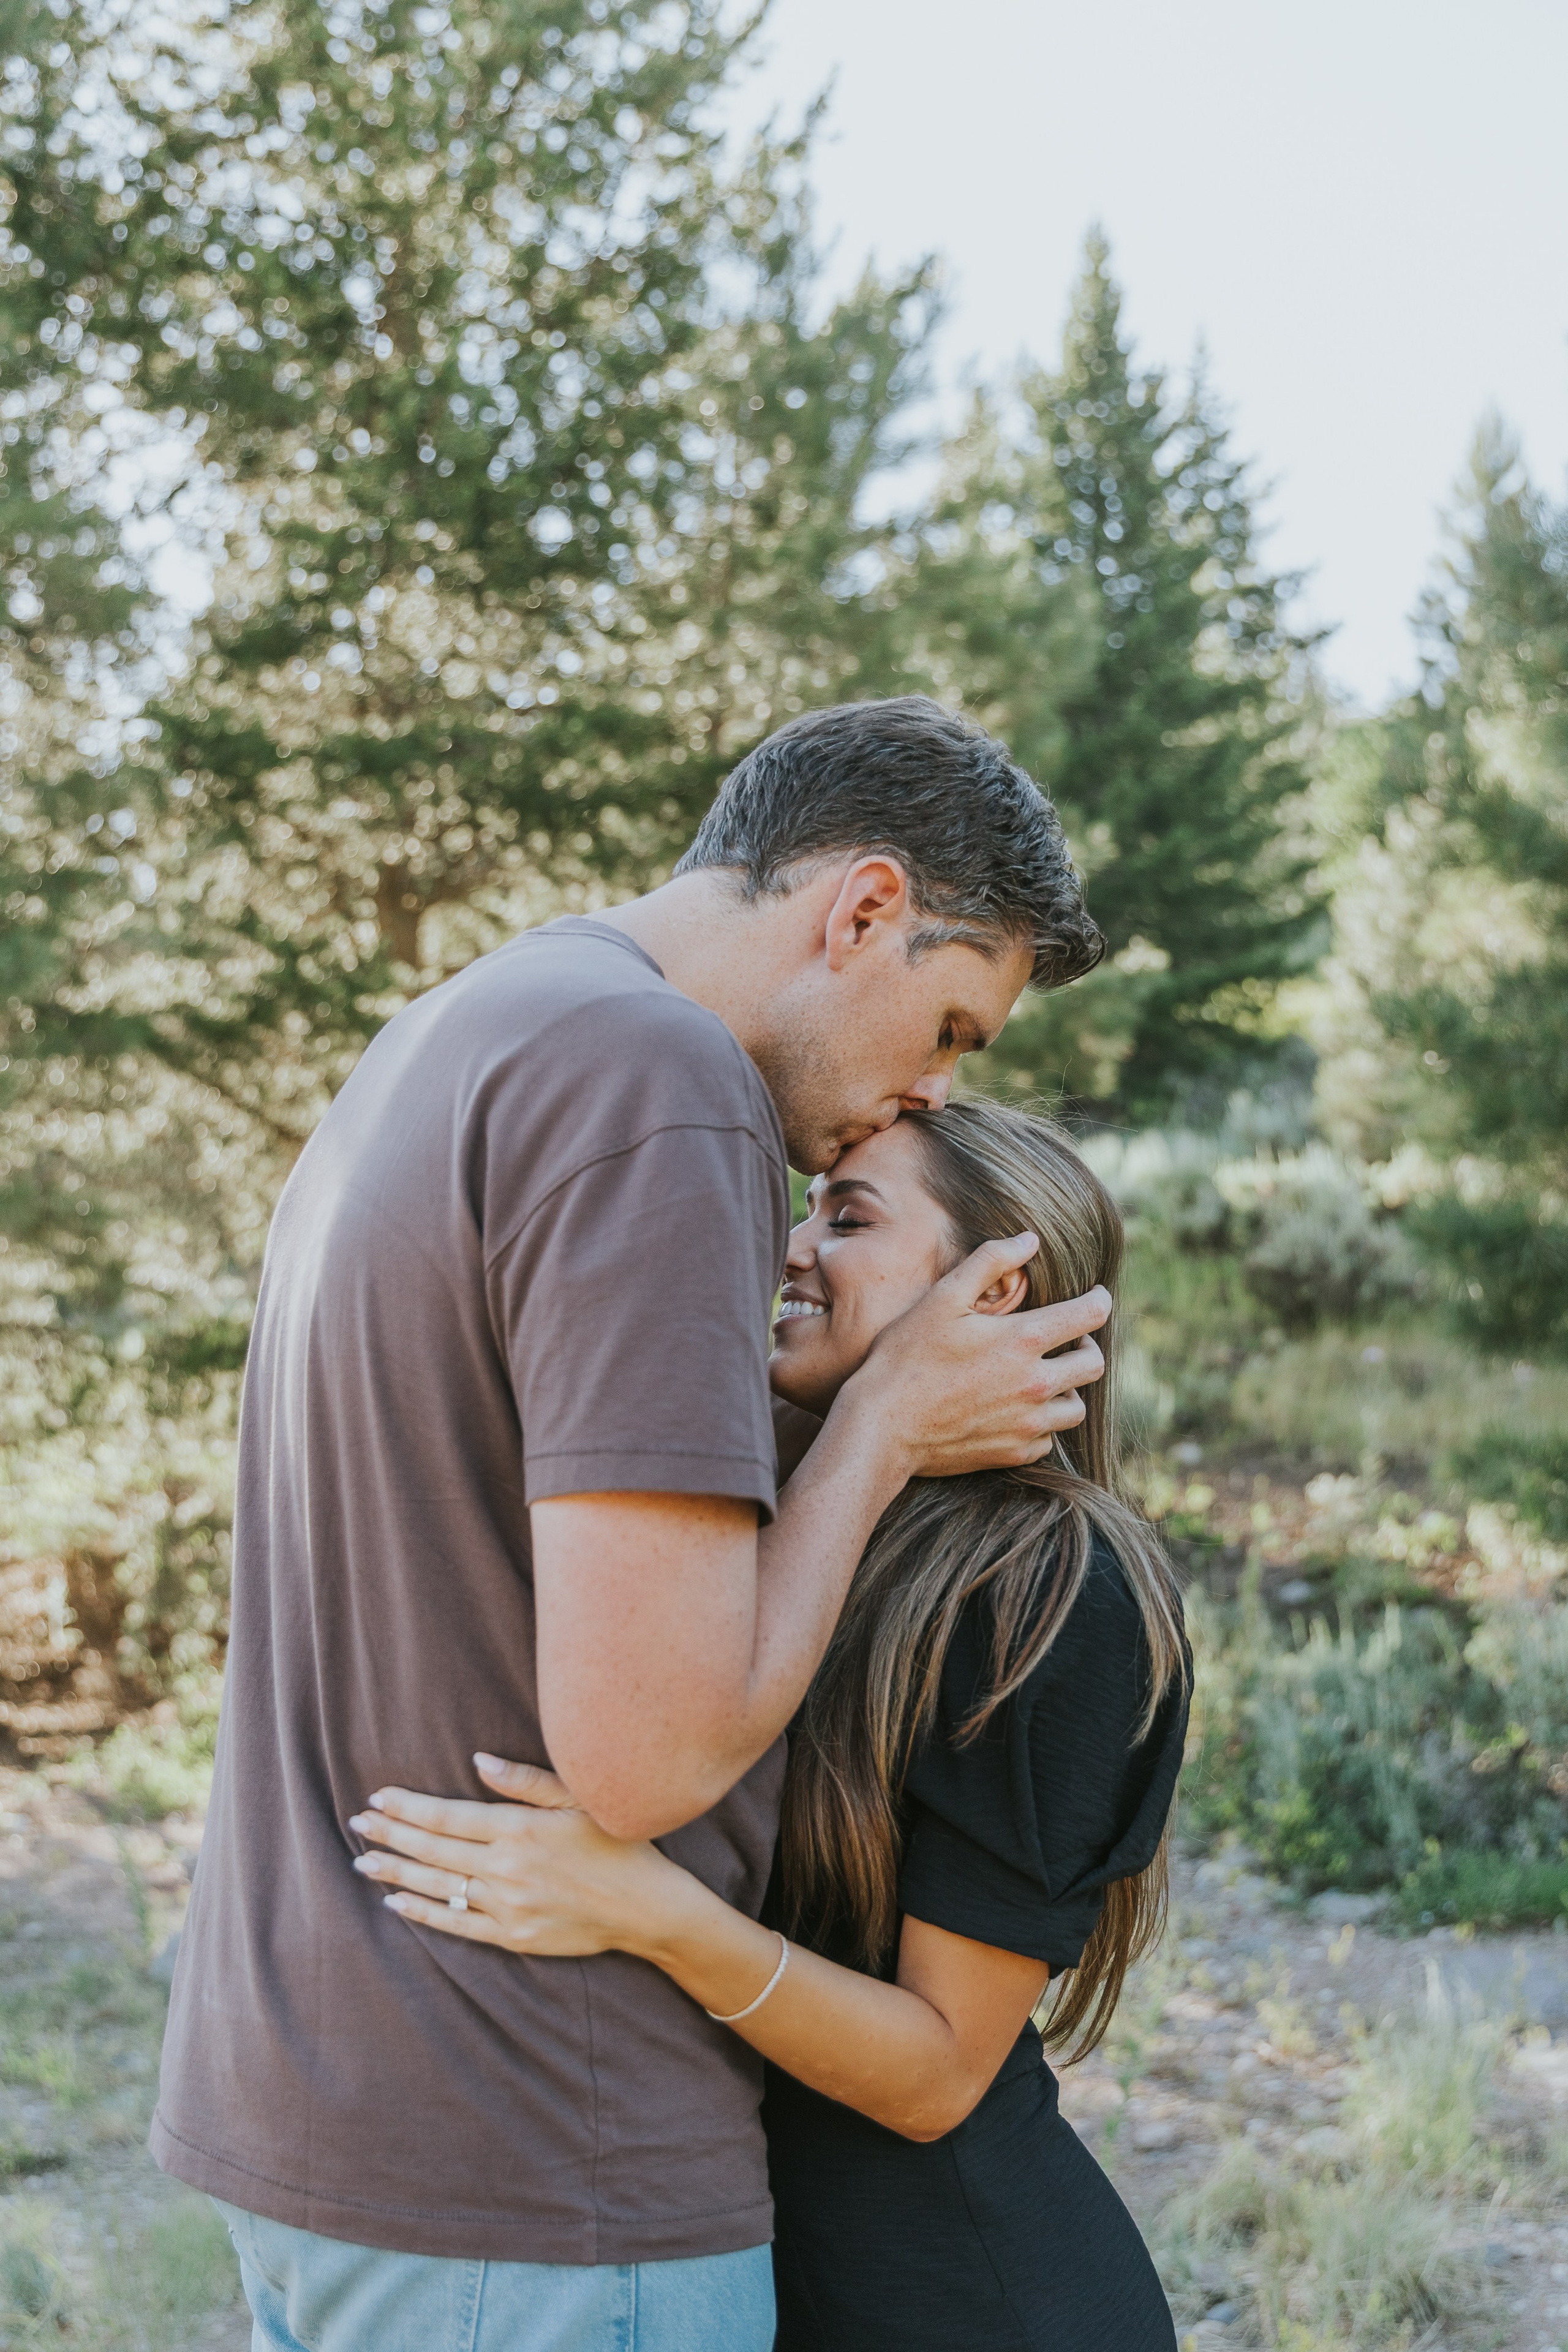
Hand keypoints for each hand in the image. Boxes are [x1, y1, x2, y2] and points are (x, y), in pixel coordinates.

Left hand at [347, 1755, 683, 1957]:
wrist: (646, 1908)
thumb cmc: (616, 1843)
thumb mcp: (578, 1799)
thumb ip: (525, 1781)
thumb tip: (478, 1760)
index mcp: (520, 1830)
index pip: (449, 1817)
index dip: (410, 1807)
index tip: (378, 1797)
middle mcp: (507, 1869)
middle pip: (435, 1850)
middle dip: (392, 1834)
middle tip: (357, 1823)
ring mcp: (507, 1907)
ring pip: (439, 1887)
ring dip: (397, 1872)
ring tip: (363, 1861)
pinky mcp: (512, 1936)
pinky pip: (457, 1925)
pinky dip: (424, 1913)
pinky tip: (397, 1902)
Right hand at [848, 1238, 1108, 1478]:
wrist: (882, 1427)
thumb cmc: (906, 1356)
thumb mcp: (943, 1297)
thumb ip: (990, 1262)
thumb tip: (1029, 1240)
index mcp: (1023, 1340)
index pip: (1090, 1315)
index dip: (1099, 1300)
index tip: (1095, 1296)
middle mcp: (1035, 1384)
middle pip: (1094, 1364)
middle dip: (1086, 1345)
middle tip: (1066, 1338)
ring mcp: (1026, 1424)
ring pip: (1076, 1406)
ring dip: (1068, 1387)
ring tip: (1044, 1375)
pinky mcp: (1012, 1453)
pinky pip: (1048, 1438)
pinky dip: (1042, 1422)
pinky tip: (1017, 1409)